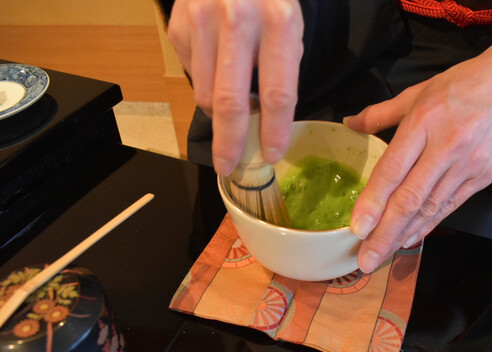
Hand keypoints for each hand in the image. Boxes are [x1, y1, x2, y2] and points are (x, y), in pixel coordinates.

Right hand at [168, 0, 303, 174]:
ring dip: (218, 113)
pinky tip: (217, 65)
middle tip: (228, 166)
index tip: (272, 155)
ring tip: (232, 107)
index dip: (274, 131)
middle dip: (230, 142)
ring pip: (204, 93)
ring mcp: (201, 20)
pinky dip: (204, 81)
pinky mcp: (178, 24)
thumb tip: (263, 121)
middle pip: (230, 101)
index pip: (277, 93)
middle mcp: (237, 20)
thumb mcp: (289, 24)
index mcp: (279, 22)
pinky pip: (190, 73)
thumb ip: (281, 68)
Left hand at [344, 42, 491, 272]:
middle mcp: (445, 148)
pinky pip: (450, 206)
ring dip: (404, 235)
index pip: (393, 170)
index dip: (373, 202)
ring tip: (382, 256)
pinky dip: (428, 225)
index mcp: (424, 122)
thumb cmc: (462, 85)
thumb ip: (381, 113)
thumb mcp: (418, 92)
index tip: (357, 229)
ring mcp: (467, 166)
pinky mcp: (483, 177)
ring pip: (430, 208)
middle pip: (410, 199)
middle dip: (384, 234)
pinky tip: (410, 240)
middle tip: (365, 260)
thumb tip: (349, 124)